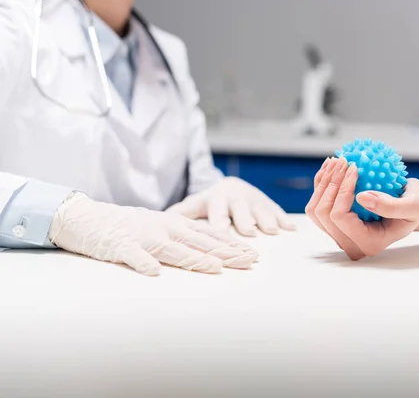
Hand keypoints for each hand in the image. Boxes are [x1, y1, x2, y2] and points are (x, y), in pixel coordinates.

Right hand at [49, 193, 257, 275]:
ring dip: (195, 259)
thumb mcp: (163, 227)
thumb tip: (215, 251)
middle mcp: (165, 229)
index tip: (253, 254)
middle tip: (250, 260)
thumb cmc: (132, 226)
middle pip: (201, 242)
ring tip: (216, 268)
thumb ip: (186, 237)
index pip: (210, 235)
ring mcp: (144, 237)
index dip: (232, 245)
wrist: (91, 218)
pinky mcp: (122, 247)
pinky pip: (134, 257)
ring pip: (173, 249)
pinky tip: (154, 273)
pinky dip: (144, 263)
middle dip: (226, 252)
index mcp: (177, 225)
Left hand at [167, 177, 295, 236]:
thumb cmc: (210, 202)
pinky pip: (277, 211)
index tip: (219, 233)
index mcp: (217, 199)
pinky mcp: (268, 204)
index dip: (219, 223)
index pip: (217, 212)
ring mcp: (254, 200)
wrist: (231, 186)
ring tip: (270, 230)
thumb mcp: (196, 204)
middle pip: (241, 210)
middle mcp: (236, 198)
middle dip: (244, 219)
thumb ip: (181, 212)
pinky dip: (283, 219)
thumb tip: (160, 218)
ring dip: (266, 219)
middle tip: (248, 229)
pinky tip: (290, 229)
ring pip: (260, 209)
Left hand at [305, 158, 418, 259]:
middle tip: (344, 160)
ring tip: (336, 160)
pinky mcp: (334, 225)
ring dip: (323, 183)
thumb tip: (360, 197)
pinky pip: (317, 204)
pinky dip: (321, 183)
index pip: (340, 217)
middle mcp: (350, 244)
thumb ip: (392, 205)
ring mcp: (339, 236)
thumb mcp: (415, 205)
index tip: (354, 167)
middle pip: (323, 214)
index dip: (343, 190)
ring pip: (315, 210)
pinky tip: (331, 165)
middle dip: (330, 183)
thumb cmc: (416, 208)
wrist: (410, 209)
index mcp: (368, 243)